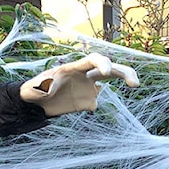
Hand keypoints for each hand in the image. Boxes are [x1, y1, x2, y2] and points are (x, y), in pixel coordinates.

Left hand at [19, 53, 138, 116]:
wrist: (33, 103)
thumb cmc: (33, 89)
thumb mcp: (35, 85)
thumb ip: (42, 84)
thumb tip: (47, 86)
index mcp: (75, 68)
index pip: (93, 60)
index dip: (102, 63)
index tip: (107, 72)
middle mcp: (84, 76)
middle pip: (109, 69)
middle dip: (123, 72)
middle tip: (135, 83)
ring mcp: (86, 89)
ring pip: (109, 82)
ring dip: (123, 79)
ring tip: (135, 84)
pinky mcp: (85, 102)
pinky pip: (95, 103)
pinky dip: (98, 105)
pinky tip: (89, 108)